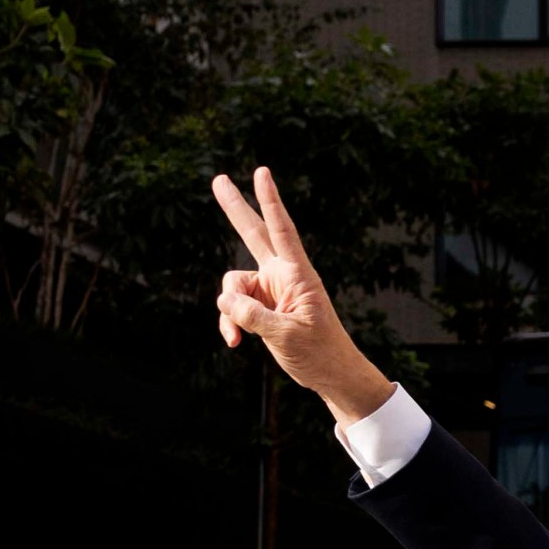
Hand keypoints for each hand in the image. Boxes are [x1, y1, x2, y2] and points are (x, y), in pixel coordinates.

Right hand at [212, 166, 392, 422]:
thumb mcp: (286, 336)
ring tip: (236, 338)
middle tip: (219, 179)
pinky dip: (230, 323)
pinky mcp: (261, 307)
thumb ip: (253, 316)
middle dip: (235, 208)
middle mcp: (282, 276)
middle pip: (253, 234)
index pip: (282, 231)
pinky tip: (234, 343)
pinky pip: (233, 307)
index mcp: (298, 275)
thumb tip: (224, 300)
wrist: (330, 375)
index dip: (270, 202)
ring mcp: (269, 290)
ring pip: (233, 286)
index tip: (262, 173)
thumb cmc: (319, 353)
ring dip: (228, 312)